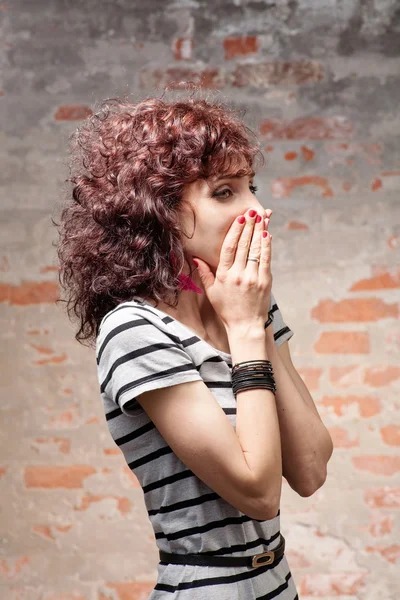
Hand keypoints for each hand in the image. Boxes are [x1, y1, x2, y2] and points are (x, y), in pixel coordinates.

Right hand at [193, 207, 272, 330]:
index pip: (229, 248)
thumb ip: (205, 274)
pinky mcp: (264, 282)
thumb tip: (196, 258)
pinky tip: (268, 234)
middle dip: (249, 226)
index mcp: (224, 275)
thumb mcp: (211, 292)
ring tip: (262, 217)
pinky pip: (266, 260)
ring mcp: (252, 278)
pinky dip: (267, 246)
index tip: (239, 219)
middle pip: (243, 245)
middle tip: (252, 211)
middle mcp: (238, 275)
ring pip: (256, 249)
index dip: (235, 231)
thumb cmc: (227, 310)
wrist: (245, 326)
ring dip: (259, 231)